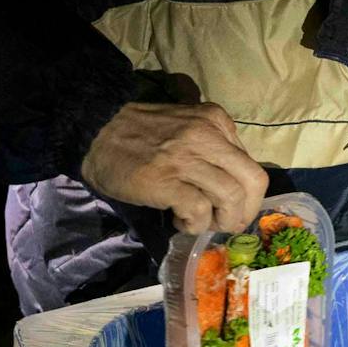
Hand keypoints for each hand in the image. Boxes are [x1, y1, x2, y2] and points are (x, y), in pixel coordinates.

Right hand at [79, 102, 268, 234]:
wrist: (94, 131)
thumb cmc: (138, 134)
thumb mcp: (186, 128)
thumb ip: (212, 149)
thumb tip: (233, 188)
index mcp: (217, 121)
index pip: (251, 164)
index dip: (246, 195)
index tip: (228, 207)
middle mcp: (208, 136)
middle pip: (254, 181)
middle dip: (245, 211)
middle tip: (226, 224)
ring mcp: (188, 157)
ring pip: (232, 198)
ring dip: (220, 221)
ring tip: (198, 223)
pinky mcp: (167, 180)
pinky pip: (200, 211)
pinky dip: (195, 225)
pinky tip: (178, 221)